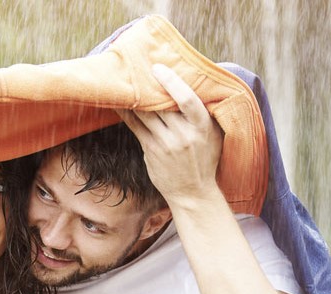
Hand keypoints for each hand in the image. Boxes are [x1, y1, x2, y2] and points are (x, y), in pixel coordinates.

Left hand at [116, 64, 222, 205]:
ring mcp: (164, 143)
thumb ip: (203, 112)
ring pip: (145, 113)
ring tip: (123, 79)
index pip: (187, 99)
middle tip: (135, 66)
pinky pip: (135, 126)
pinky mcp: (150, 150)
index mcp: (202, 126)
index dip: (171, 82)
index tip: (158, 68)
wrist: (193, 192)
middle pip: (161, 104)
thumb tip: (192, 84)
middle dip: (148, 84)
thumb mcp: (213, 134)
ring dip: (133, 96)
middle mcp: (182, 134)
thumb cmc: (205, 159)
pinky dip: (126, 112)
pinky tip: (117, 101)